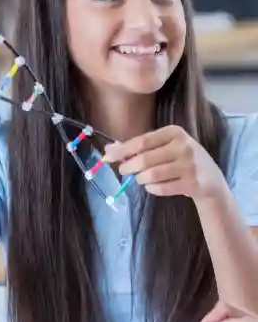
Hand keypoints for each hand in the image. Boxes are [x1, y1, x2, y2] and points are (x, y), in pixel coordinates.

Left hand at [104, 125, 225, 198]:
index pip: (142, 141)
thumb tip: (109, 149)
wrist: (211, 179)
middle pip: (145, 159)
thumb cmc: (181, 160)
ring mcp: (190, 165)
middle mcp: (184, 146)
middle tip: (124, 171)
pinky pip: (162, 188)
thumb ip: (138, 146)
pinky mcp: (192, 183)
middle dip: (129, 167)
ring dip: (141, 179)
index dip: (123, 150)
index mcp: (175, 132)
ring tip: (141, 179)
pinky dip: (152, 189)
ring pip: (152, 175)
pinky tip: (152, 187)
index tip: (109, 157)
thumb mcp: (164, 147)